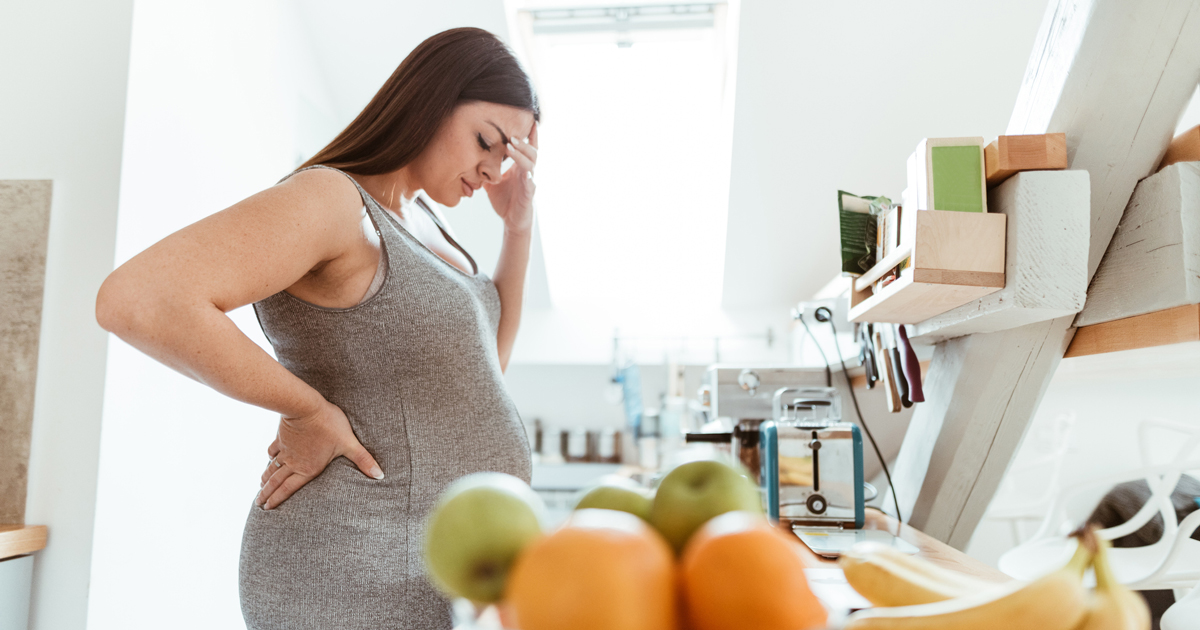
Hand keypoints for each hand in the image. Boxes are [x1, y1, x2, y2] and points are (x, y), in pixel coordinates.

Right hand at [257, 399, 382, 509]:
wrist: (305, 406)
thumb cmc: (329, 425)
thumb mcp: (349, 444)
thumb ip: (364, 460)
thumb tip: (380, 475)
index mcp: (308, 469)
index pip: (289, 489)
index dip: (278, 500)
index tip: (267, 508)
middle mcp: (294, 462)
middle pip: (277, 481)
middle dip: (267, 494)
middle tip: (258, 504)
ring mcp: (286, 449)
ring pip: (273, 467)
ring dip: (266, 478)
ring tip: (260, 486)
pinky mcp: (282, 436)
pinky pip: (273, 450)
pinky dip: (270, 457)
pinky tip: (268, 459)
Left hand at [486, 121, 537, 233]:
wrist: (512, 222)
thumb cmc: (505, 200)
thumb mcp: (492, 181)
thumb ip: (486, 169)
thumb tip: (471, 157)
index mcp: (521, 166)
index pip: (528, 147)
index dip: (530, 134)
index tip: (529, 120)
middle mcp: (528, 171)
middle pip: (532, 151)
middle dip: (522, 142)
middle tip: (510, 135)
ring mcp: (530, 182)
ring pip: (531, 163)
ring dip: (521, 154)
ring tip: (510, 145)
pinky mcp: (529, 194)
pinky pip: (531, 183)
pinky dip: (528, 176)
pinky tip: (524, 172)